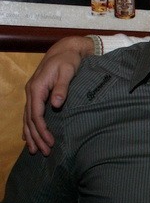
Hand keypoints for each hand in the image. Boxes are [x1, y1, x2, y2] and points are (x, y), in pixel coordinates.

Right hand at [23, 36, 93, 154]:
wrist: (65, 50)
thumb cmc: (68, 60)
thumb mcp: (67, 71)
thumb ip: (62, 88)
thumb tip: (56, 104)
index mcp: (37, 87)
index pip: (36, 114)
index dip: (42, 130)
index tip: (49, 142)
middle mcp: (31, 91)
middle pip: (30, 119)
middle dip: (36, 137)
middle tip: (44, 152)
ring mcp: (32, 93)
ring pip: (27, 118)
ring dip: (31, 135)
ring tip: (35, 150)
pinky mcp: (36, 93)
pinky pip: (29, 113)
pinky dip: (28, 126)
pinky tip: (28, 136)